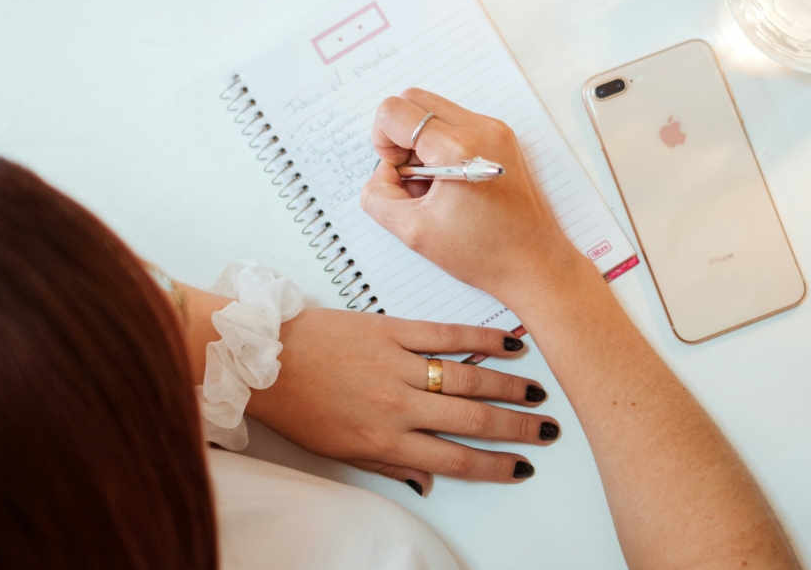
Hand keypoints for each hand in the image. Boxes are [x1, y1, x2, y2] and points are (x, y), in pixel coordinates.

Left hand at [244, 308, 558, 493]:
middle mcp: (397, 405)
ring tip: (537, 394)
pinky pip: (446, 335)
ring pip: (468, 380)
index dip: (495, 466)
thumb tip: (430, 482)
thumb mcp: (339, 451)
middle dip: (516, 429)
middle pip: (472, 422)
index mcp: (384, 441)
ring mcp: (397, 365)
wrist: (263, 358)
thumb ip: (390, 466)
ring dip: (509, 388)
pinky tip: (509, 343)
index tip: (522, 467)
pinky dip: (482, 339)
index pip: (455, 460)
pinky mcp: (391, 329)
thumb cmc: (298, 405)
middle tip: (547, 430)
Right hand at [360, 88, 587, 302]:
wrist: (534, 264)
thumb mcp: (413, 231)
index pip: (395, 111)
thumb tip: (382, 172)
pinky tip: (449, 182)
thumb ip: (378, 195)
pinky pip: (456, 123)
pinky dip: (441, 145)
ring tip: (432, 184)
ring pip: (434, 110)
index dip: (382, 142)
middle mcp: (480, 128)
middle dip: (400, 135)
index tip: (397, 173)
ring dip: (420, 141)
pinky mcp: (502, 137)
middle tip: (410, 175)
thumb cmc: (484, 253)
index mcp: (458, 148)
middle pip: (413, 99)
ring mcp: (495, 129)